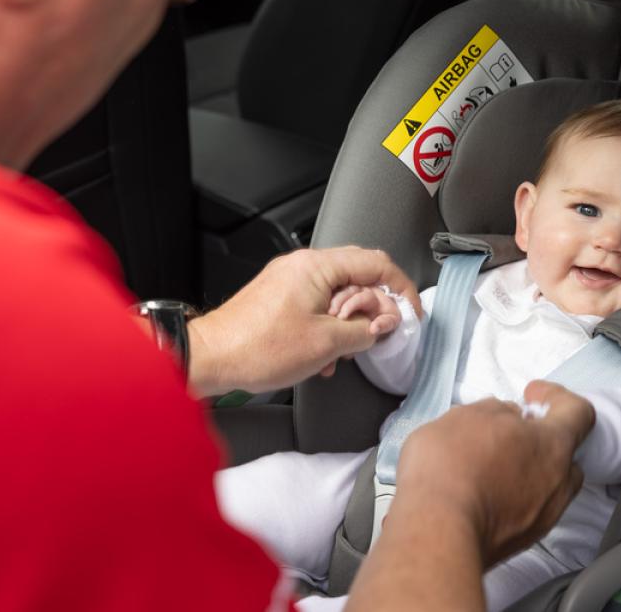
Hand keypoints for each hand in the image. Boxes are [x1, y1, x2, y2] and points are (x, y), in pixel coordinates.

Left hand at [185, 247, 420, 395]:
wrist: (211, 358)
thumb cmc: (256, 348)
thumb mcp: (326, 343)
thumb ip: (365, 328)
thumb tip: (384, 322)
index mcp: (317, 266)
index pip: (376, 263)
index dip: (400, 289)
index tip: (409, 313)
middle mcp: (303, 265)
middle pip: (359, 276)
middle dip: (373, 308)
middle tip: (375, 334)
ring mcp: (290, 279)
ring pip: (339, 293)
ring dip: (350, 323)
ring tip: (341, 350)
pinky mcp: (280, 297)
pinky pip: (319, 304)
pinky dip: (329, 326)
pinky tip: (323, 355)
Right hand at [347, 381, 595, 610]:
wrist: (437, 531)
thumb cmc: (451, 468)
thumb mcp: (466, 416)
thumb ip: (496, 411)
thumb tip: (505, 416)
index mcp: (552, 444)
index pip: (578, 413)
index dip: (556, 397)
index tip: (532, 395)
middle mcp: (558, 484)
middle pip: (565, 455)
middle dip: (541, 441)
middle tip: (511, 434)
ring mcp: (542, 517)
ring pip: (546, 487)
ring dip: (526, 472)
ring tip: (490, 467)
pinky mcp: (521, 541)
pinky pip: (526, 511)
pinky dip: (510, 499)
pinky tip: (480, 493)